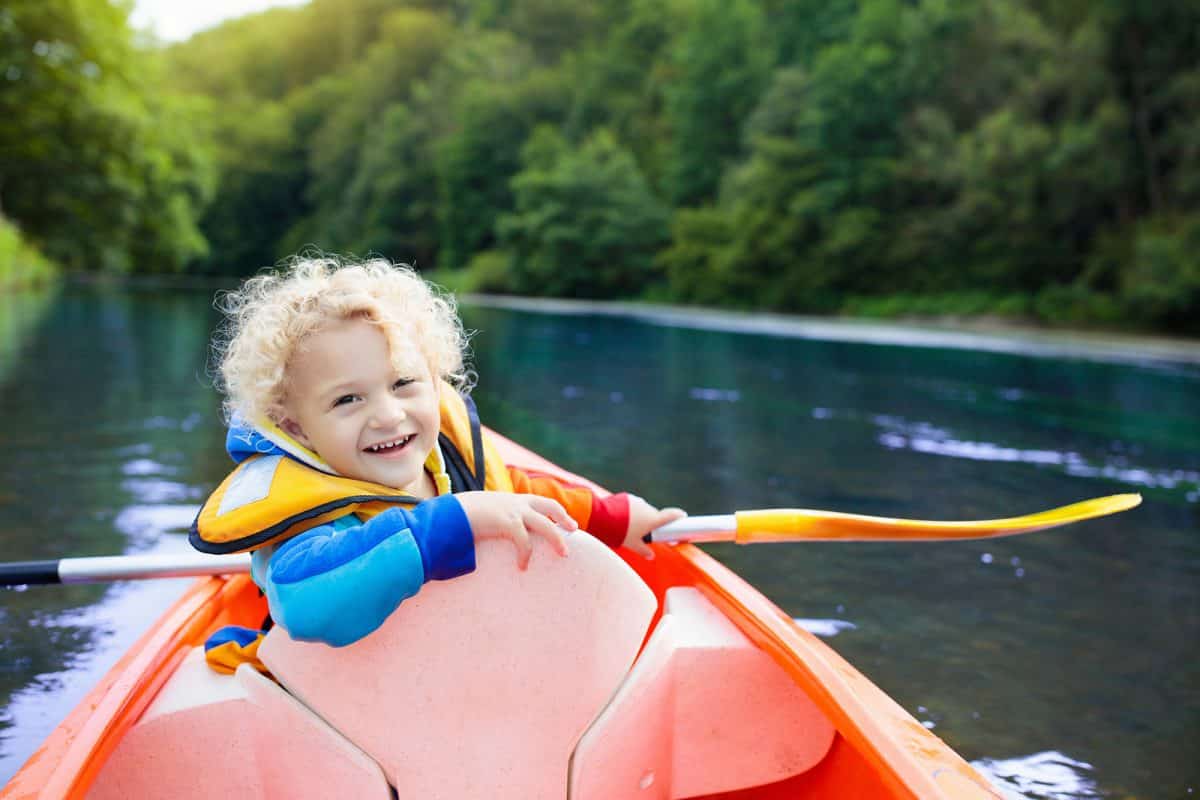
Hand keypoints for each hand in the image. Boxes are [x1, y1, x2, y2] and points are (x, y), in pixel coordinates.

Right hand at [456, 491, 574, 569]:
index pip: (540, 501)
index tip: (566, 520)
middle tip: (573, 530)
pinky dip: (526, 554)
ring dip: (556, 539)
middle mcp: (516, 502)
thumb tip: (490, 532)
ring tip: (564, 554)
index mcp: (511, 499)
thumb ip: (490, 520)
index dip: (554, 511)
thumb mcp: (480, 513)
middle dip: (563, 518)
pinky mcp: (507, 523)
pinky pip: (524, 541)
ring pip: (545, 524)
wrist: (449, 511)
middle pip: (550, 506)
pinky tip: (523, 566)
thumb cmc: (460, 515)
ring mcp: (513, 511)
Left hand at [622, 495, 685, 559]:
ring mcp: (638, 501)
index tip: (683, 515)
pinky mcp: (628, 497)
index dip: (678, 515)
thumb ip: (643, 550)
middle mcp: (648, 508)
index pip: (671, 515)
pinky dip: (631, 510)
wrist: (603, 518)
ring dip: (641, 516)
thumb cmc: (620, 533)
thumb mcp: (632, 544)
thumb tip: (650, 556)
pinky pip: (633, 505)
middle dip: (652, 521)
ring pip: (643, 509)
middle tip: (644, 531)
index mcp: (653, 519)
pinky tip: (622, 518)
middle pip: (655, 515)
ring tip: (629, 526)